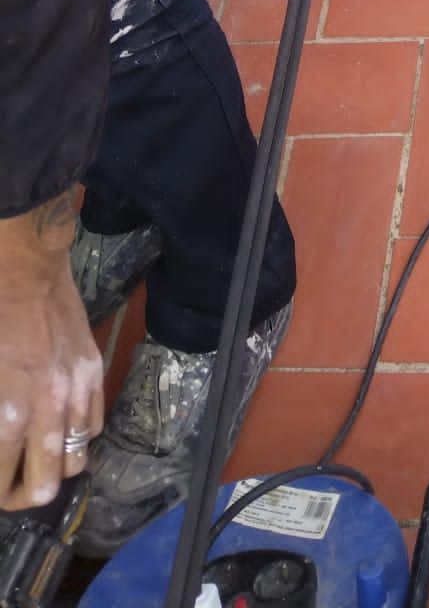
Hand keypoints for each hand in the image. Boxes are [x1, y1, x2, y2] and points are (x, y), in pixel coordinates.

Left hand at [0, 191, 103, 509]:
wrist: (24, 260)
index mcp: (9, 411)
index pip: (4, 482)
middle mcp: (48, 408)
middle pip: (46, 487)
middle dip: (21, 494)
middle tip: (8, 484)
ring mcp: (77, 388)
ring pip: (75, 460)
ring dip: (52, 466)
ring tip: (33, 457)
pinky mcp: (93, 368)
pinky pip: (93, 424)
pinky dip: (75, 435)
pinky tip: (56, 423)